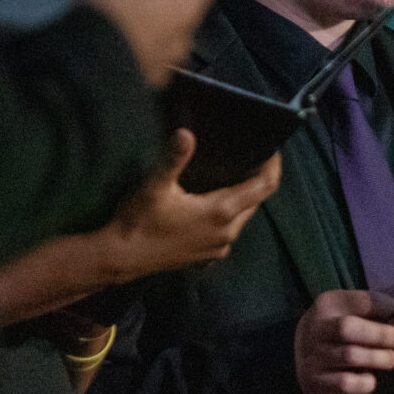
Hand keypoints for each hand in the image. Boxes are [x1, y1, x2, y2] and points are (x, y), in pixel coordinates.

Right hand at [78, 0, 220, 87]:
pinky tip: (130, 38)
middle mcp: (184, 35)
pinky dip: (148, 45)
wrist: (88, 64)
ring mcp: (169, 60)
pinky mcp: (150, 76)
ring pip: (174, 36)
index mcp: (185, 7)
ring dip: (163, 23)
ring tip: (143, 10)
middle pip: (191, 10)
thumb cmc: (111, 12)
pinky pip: (155, 57)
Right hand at [104, 132, 281, 279]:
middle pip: (256, 201)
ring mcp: (219, 247)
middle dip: (257, 180)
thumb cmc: (138, 221)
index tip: (272, 150)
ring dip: (242, 198)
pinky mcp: (208, 255)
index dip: (273, 166)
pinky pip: (229, 230)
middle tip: (250, 158)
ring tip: (232, 175)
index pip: (264, 187)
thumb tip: (186, 133)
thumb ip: (173, 159)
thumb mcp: (154, 186)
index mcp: (221, 212)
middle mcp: (227, 232)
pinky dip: (229, 214)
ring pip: (243, 217)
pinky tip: (212, 203)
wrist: (120, 259)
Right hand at [296, 288, 393, 393]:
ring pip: (349, 356)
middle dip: (380, 335)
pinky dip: (364, 382)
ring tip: (389, 359)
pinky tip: (369, 379)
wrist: (298, 359)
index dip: (389, 308)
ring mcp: (313, 356)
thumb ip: (372, 312)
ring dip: (378, 358)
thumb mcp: (347, 313)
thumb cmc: (335, 334)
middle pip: (348, 328)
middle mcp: (317, 329)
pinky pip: (346, 383)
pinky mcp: (315, 382)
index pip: (363, 301)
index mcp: (328, 305)